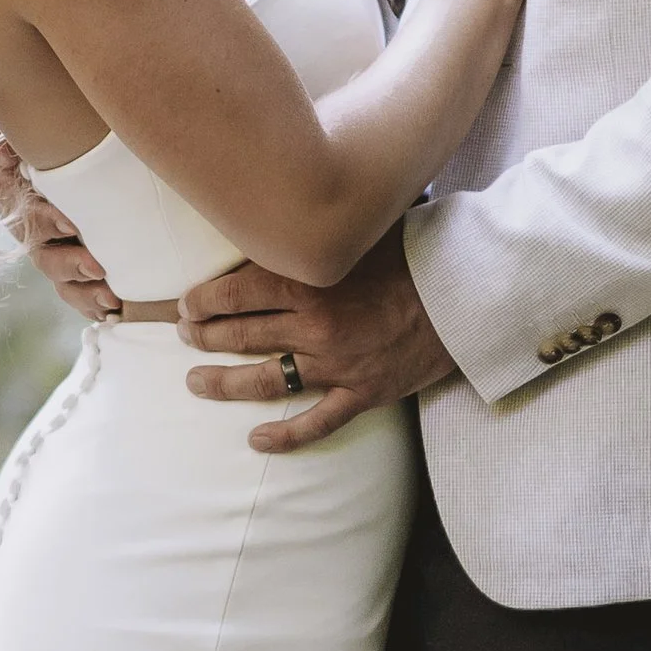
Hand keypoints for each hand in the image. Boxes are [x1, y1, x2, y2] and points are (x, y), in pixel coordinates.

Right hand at [0, 131, 119, 322]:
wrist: (48, 161)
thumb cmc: (30, 149)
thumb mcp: (8, 139)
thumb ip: (4, 142)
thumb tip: (5, 152)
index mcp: (20, 208)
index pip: (30, 218)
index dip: (47, 223)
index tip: (70, 224)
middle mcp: (37, 238)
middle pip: (48, 260)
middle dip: (72, 266)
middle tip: (97, 268)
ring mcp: (57, 256)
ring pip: (66, 284)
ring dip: (87, 294)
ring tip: (112, 299)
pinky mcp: (76, 269)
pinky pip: (81, 295)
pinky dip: (95, 306)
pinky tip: (115, 311)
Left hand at [179, 225, 456, 451]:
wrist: (466, 295)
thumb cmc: (414, 255)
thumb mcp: (359, 232)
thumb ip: (317, 232)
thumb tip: (280, 210)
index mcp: (309, 282)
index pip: (234, 294)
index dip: (202, 301)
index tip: (187, 304)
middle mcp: (314, 326)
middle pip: (241, 335)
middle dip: (203, 336)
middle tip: (185, 336)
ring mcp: (337, 365)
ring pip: (264, 380)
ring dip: (224, 383)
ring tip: (196, 382)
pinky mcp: (362, 393)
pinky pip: (315, 423)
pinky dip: (284, 436)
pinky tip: (256, 440)